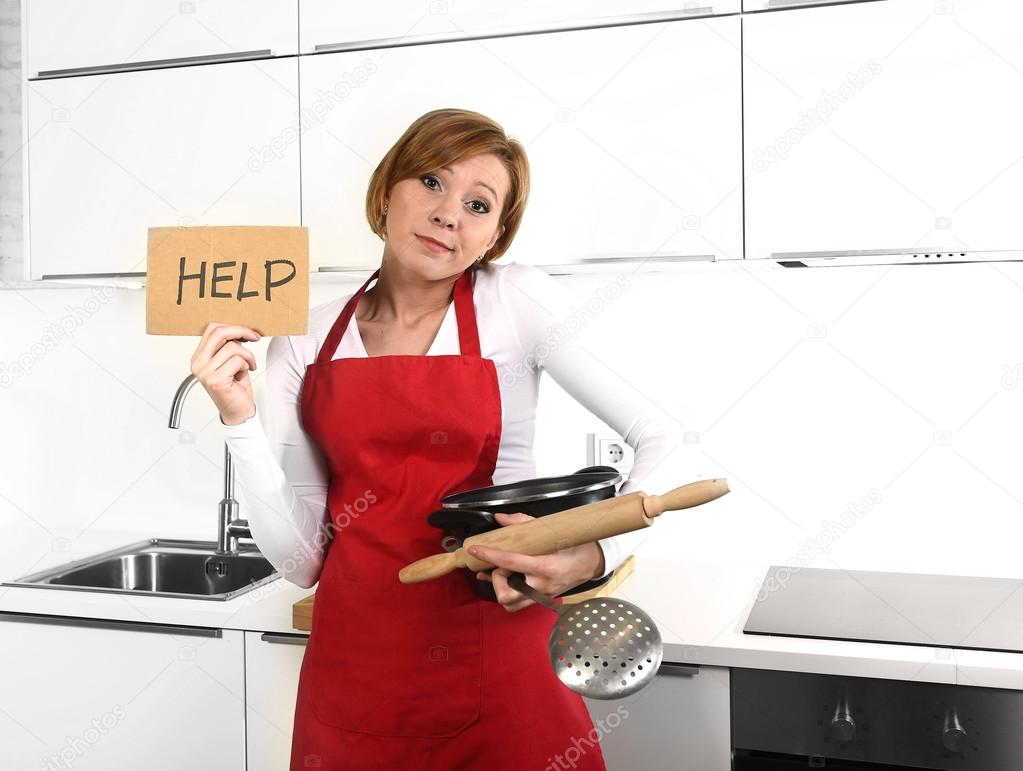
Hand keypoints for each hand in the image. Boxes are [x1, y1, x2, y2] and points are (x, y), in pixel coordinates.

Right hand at [190, 322, 261, 424]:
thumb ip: (228, 346)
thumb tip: (240, 329)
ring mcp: (205, 372)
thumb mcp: (230, 361)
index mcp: (198, 357)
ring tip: (247, 367)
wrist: (237, 411)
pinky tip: (243, 374)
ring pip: (232, 347)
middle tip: (255, 337)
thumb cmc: (235, 387)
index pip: (211, 329)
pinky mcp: (216, 380)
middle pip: (219, 333)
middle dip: (241, 331)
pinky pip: (237, 361)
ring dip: (247, 356)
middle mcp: (198, 364)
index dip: (233, 326)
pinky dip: (246, 365)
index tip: (248, 332)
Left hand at [469, 512, 605, 612]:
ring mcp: (542, 595)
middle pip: (505, 594)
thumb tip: (500, 518)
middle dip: (497, 579)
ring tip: (507, 573)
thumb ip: (523, 523)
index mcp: (545, 566)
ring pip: (509, 604)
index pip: (510, 562)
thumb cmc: (575, 545)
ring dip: (501, 588)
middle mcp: (542, 585)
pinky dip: (505, 592)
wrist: (593, 562)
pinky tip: (496, 577)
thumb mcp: (552, 531)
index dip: (489, 555)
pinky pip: (517, 603)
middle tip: (502, 565)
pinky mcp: (542, 599)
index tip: (475, 549)